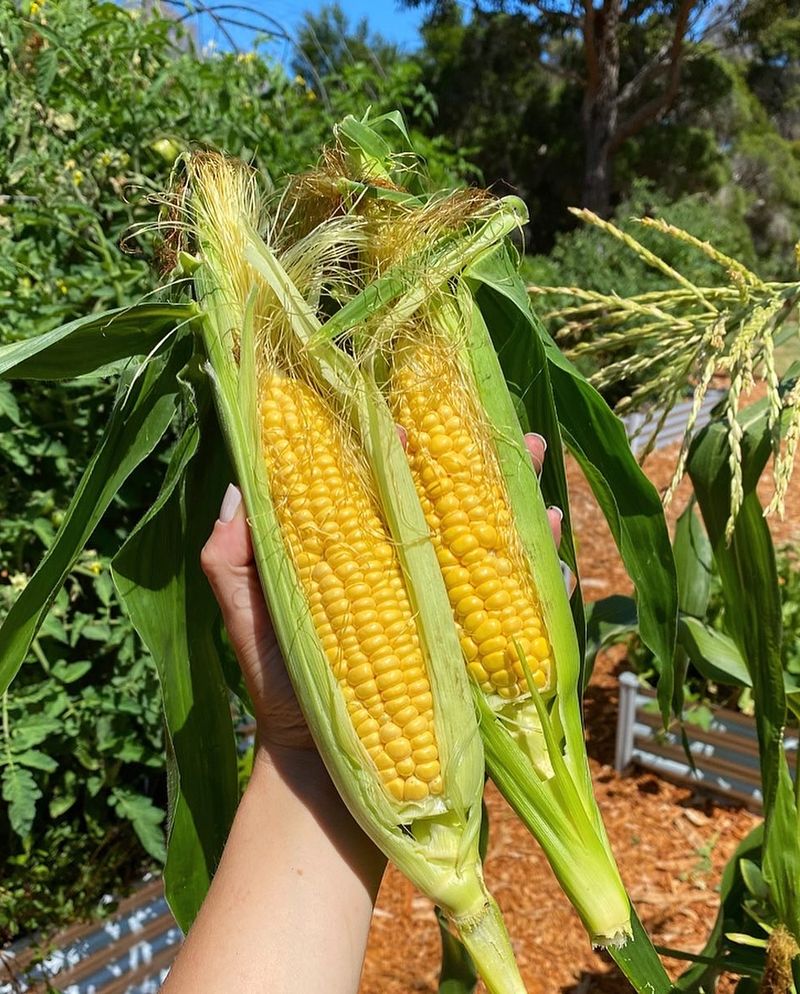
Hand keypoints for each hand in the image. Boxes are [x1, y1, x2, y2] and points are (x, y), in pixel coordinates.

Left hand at [200, 432, 562, 753]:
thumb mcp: (247, 614)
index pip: (388, 488)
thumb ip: (233, 557)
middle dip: (486, 467)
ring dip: (523, 515)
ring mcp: (444, 608)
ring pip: (491, 550)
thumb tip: (240, 487)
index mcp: (362, 551)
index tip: (408, 427)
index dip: (400, 453)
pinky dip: (541, 592)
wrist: (318, 763)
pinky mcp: (471, 651)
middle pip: (451, 507)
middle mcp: (409, 571)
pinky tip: (558, 567)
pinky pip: (514, 615)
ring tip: (542, 486)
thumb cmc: (279, 684)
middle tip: (516, 438)